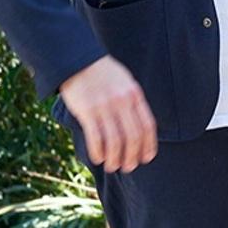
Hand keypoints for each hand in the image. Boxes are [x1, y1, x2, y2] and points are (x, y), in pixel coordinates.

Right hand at [58, 55, 156, 172]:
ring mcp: (105, 106)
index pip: (148, 125)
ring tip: (112, 166)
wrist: (79, 60)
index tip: (147, 159)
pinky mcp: (87, 110)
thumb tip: (139, 127)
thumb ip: (132, 103)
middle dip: (132, 156)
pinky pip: (96, 137)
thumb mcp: (125, 83)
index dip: (149, 145)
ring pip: (115, 140)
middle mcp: (123, 102)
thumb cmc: (103, 74)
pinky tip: (98, 158)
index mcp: (135, 95)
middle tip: (128, 168)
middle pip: (133, 136)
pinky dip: (98, 151)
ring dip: (115, 158)